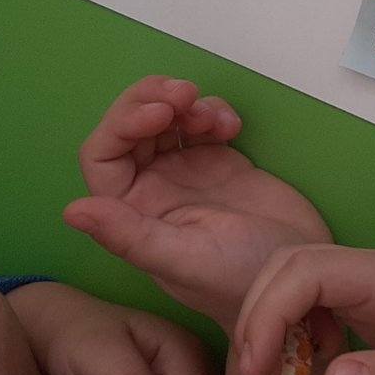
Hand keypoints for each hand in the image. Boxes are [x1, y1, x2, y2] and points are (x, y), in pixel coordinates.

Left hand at [65, 76, 330, 334]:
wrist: (302, 276)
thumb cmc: (241, 281)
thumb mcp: (183, 260)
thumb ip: (129, 236)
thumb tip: (72, 211)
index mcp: (133, 214)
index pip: (103, 157)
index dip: (122, 125)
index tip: (162, 114)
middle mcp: (152, 190)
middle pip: (131, 128)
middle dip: (152, 101)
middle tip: (185, 93)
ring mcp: (185, 173)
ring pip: (166, 118)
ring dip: (184, 104)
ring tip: (212, 116)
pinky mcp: (219, 161)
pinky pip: (202, 121)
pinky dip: (214, 111)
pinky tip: (232, 126)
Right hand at [234, 245, 374, 374]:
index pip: (309, 269)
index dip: (270, 312)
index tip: (258, 370)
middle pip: (293, 267)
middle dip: (261, 316)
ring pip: (297, 284)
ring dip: (270, 323)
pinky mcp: (370, 315)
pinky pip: (312, 306)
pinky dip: (289, 333)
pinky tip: (301, 368)